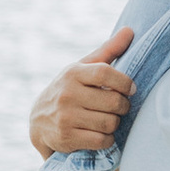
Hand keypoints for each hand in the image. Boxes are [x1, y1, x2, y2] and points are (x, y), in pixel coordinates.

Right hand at [30, 27, 135, 158]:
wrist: (39, 120)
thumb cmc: (69, 89)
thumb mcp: (83, 68)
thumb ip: (108, 51)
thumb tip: (130, 30)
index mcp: (73, 73)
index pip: (105, 73)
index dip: (124, 82)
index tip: (130, 89)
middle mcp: (67, 94)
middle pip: (113, 102)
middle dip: (123, 106)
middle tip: (120, 107)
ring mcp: (65, 117)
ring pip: (109, 123)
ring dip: (115, 123)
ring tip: (109, 119)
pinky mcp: (66, 137)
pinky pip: (101, 140)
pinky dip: (108, 139)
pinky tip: (102, 133)